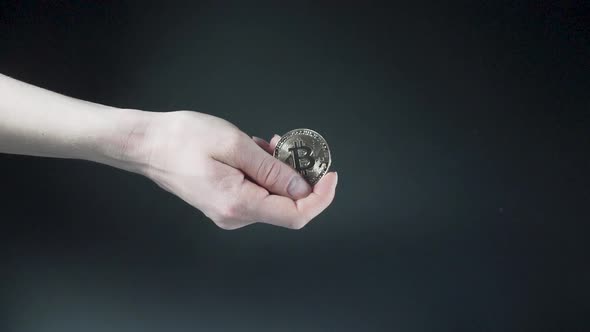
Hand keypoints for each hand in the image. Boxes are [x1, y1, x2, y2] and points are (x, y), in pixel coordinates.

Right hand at [138, 111, 337, 229]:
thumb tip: (303, 189)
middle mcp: (235, 215)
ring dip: (278, 170)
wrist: (147, 145)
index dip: (320, 197)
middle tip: (289, 146)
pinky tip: (254, 152)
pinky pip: (257, 192)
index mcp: (239, 203)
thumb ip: (272, 170)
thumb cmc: (182, 140)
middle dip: (297, 176)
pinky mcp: (225, 203)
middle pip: (286, 206)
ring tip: (265, 144)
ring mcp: (229, 212)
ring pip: (272, 197)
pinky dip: (264, 172)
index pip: (296, 215)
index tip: (330, 175)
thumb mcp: (235, 145)